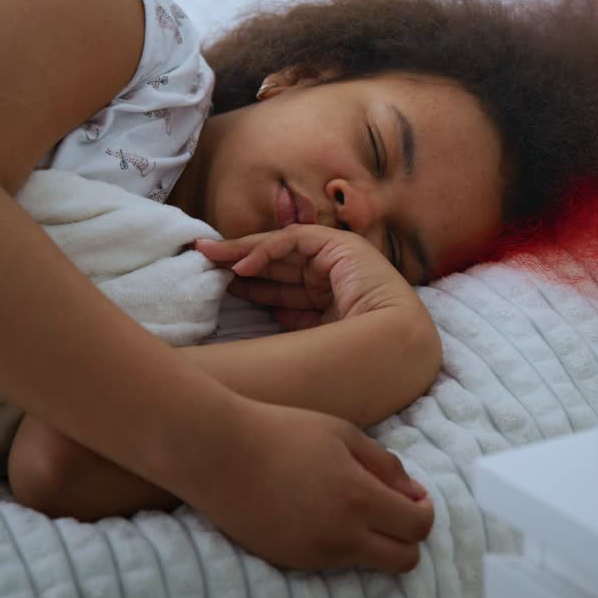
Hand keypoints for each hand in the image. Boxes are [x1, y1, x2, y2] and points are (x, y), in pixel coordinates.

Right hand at [189, 399, 434, 572]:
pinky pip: (332, 563)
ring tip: (351, 506)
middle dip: (409, 538)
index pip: (417, 526)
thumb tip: (414, 493)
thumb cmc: (281, 432)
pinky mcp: (289, 562)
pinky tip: (320, 514)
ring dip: (373, 541)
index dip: (425, 512)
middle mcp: (341, 535)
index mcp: (359, 497)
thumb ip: (386, 466)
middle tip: (393, 511)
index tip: (414, 497)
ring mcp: (313, 554)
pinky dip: (340, 544)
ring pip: (367, 564)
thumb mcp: (343, 434)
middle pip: (403, 561)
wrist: (217, 453)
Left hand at [195, 225, 418, 330]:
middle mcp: (332, 279)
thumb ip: (288, 322)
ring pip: (281, 251)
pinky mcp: (339, 245)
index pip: (283, 289)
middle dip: (238, 263)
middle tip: (202, 260)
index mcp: (329, 303)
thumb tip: (259, 314)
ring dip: (243, 253)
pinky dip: (266, 251)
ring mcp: (337, 260)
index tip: (218, 286)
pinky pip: (294, 241)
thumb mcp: (310, 339)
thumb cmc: (358, 355)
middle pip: (277, 268)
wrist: (396, 346)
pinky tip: (241, 265)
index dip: (250, 285)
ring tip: (209, 255)